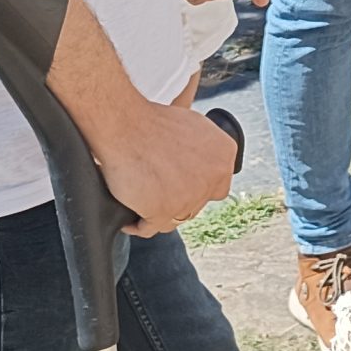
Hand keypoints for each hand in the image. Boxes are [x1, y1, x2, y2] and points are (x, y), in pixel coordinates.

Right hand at [102, 97, 237, 236]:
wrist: (126, 126)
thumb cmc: (153, 122)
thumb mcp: (194, 126)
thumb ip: (206, 149)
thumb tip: (203, 164)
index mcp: (224, 156)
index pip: (217, 186)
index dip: (197, 188)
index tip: (180, 185)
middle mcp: (213, 179)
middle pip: (195, 204)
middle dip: (178, 200)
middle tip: (157, 191)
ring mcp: (189, 197)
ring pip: (175, 219)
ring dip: (159, 214)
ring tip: (142, 203)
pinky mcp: (163, 212)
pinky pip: (150, 228)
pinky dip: (137, 225)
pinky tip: (130, 220)